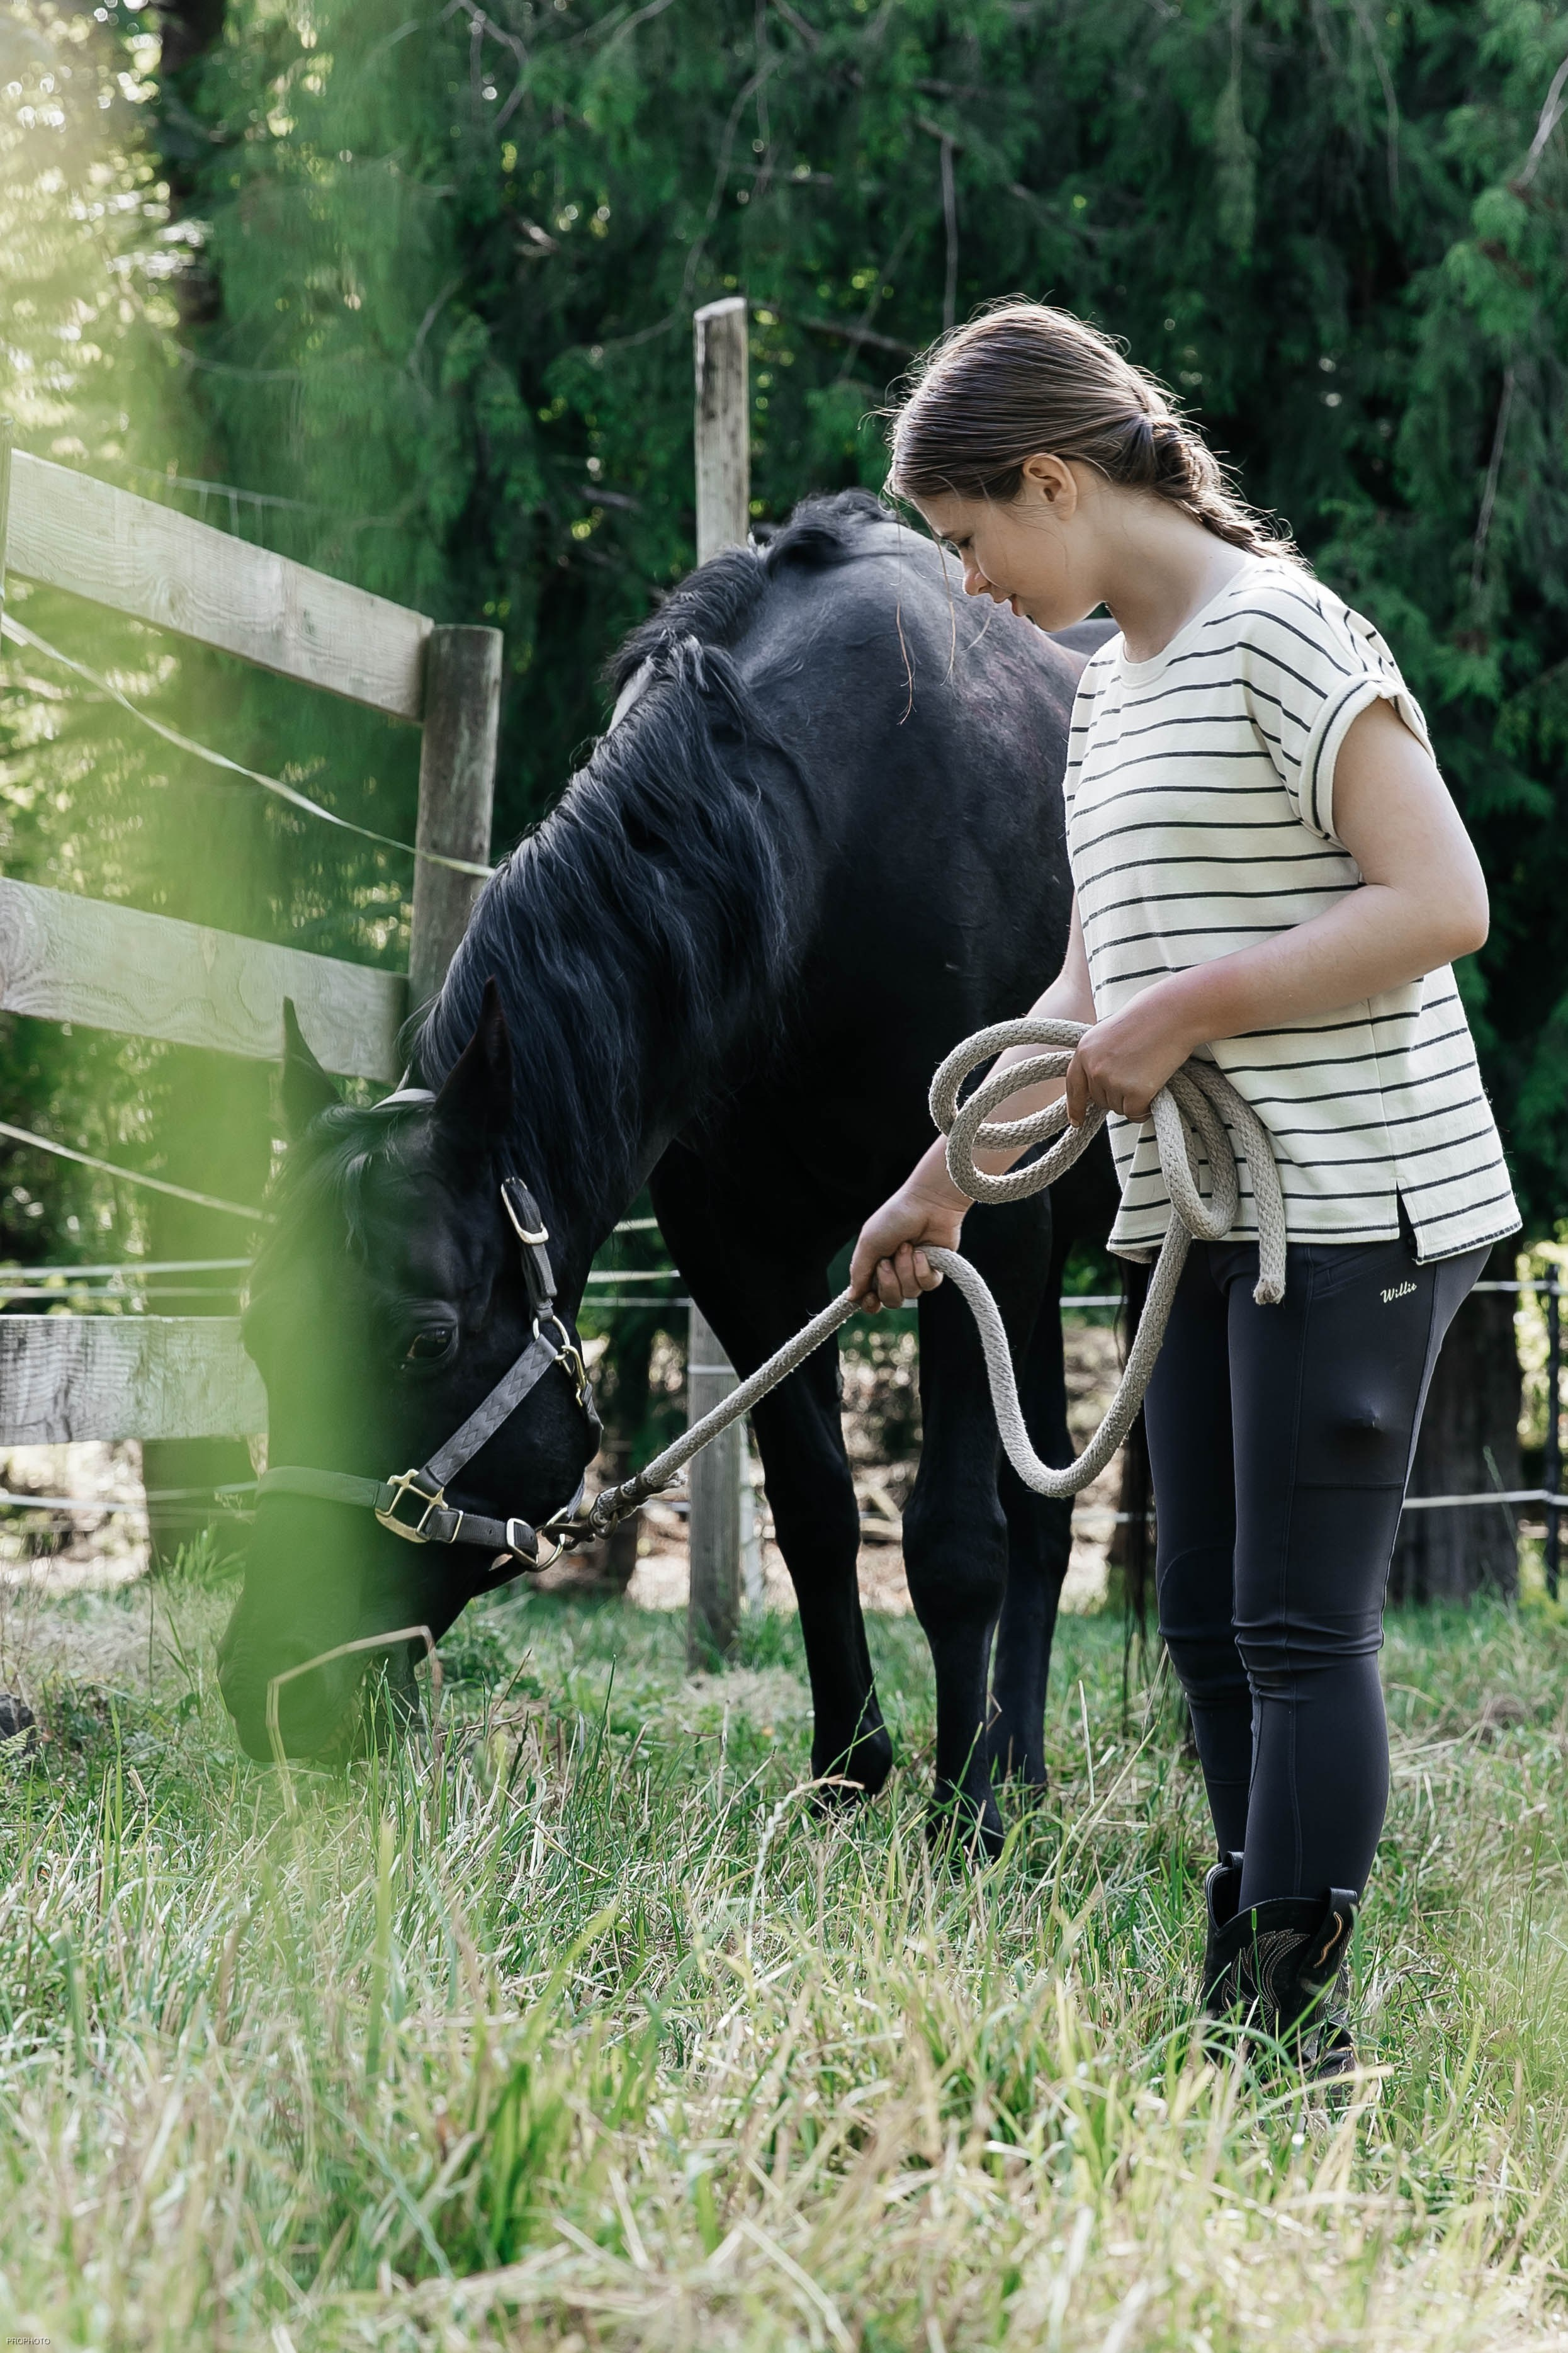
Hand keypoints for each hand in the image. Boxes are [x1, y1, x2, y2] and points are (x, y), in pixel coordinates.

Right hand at [849, 1180, 965, 1311]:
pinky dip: (923, 1269)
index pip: (871, 1297)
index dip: (870, 1303)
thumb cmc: (894, 1218)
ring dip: (906, 1269)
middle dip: (889, 1282)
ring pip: (910, 1293)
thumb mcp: (868, 1243)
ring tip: (908, 1246)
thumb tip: (852, 1298)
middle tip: (887, 1260)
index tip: (870, 1299)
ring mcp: (915, 1271)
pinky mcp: (935, 1269)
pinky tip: (923, 1252)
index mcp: (874, 1266)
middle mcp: (895, 1272)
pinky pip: (928, 1285)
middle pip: (890, 1300)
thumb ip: (859, 1273)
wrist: (927, 1203)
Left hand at [1065, 984, 1198, 1124]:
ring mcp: (1112, 1081)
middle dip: (1117, 1095)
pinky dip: (1145, 1108)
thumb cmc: (1147, 1020)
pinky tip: (1154, 1087)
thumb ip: (1098, 1058)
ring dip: (1132, 1099)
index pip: (1074, 1086)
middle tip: (1138, 1073)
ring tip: (1147, 1073)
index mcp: (1084, 1050)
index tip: (1077, 1121)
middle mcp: (1093, 1068)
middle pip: (1100, 1100)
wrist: (1172, 1015)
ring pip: (1118, 1108)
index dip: (1076, 1107)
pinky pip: (1135, 1113)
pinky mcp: (1133, 1093)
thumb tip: (1097, 1085)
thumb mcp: (1110, 1035)